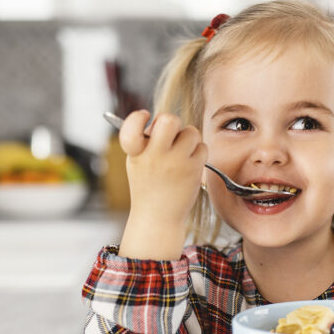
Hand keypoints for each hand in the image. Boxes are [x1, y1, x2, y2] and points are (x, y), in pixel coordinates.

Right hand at [118, 110, 207, 259]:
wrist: (159, 216)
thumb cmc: (148, 185)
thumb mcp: (138, 161)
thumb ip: (146, 141)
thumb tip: (162, 120)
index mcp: (136, 153)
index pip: (131, 126)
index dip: (137, 117)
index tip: (145, 117)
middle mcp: (155, 156)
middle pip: (169, 120)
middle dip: (172, 121)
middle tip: (170, 133)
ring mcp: (176, 163)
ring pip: (191, 131)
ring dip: (188, 138)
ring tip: (181, 152)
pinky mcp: (193, 170)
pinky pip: (202, 147)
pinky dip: (198, 152)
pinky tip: (189, 163)